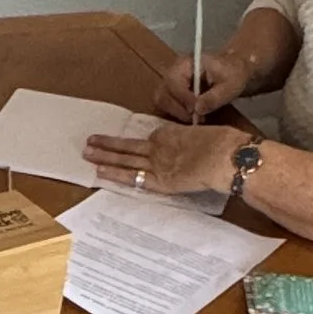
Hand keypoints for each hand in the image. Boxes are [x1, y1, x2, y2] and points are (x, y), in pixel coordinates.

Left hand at [82, 118, 237, 198]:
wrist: (225, 156)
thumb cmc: (223, 144)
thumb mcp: (203, 136)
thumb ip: (189, 142)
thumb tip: (189, 150)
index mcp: (170, 133)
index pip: (148, 140)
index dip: (133, 144)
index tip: (121, 143)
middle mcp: (159, 146)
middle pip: (128, 146)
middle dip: (108, 144)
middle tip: (90, 141)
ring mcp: (156, 163)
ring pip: (125, 158)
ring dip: (104, 156)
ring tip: (87, 153)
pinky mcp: (159, 180)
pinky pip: (131, 177)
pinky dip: (115, 174)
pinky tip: (100, 172)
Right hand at [151, 44, 258, 124]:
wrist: (233, 72)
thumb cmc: (232, 74)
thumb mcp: (230, 85)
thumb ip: (214, 97)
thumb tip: (197, 109)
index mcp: (186, 63)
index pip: (174, 81)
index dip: (183, 98)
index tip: (196, 110)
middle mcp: (173, 71)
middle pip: (163, 93)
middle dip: (178, 109)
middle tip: (196, 118)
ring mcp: (169, 82)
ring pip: (160, 101)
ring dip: (175, 113)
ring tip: (193, 119)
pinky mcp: (170, 92)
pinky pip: (163, 105)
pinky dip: (173, 113)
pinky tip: (189, 117)